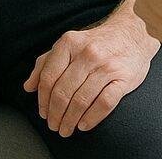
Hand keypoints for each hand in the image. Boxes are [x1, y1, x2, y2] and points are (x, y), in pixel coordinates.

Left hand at [23, 6, 157, 135]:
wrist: (133, 33)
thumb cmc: (96, 42)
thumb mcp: (68, 44)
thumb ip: (46, 63)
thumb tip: (29, 86)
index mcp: (69, 43)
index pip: (49, 77)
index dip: (43, 99)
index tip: (43, 112)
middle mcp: (87, 53)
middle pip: (63, 91)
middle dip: (55, 114)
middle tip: (53, 125)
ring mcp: (106, 66)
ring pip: (81, 100)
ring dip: (70, 120)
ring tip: (66, 129)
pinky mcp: (123, 78)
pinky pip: (104, 103)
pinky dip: (91, 118)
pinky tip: (83, 125)